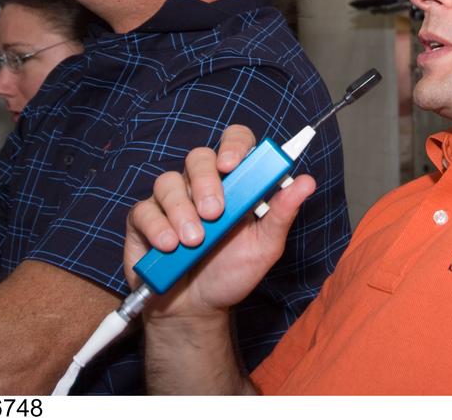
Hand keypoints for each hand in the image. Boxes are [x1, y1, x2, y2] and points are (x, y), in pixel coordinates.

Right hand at [123, 124, 314, 319]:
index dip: (234, 145)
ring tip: (194, 241)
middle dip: (206, 182)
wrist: (197, 308)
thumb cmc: (231, 272)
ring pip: (169, 181)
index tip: (232, 163)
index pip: (234, 143)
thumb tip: (307, 182)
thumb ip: (282, 213)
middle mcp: (201, 184)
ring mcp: (171, 201)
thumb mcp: (264, 246)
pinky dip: (158, 227)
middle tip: (214, 213)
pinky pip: (144, 210)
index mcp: (234, 183)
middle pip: (198, 157)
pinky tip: (169, 246)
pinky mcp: (144, 220)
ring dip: (182, 210)